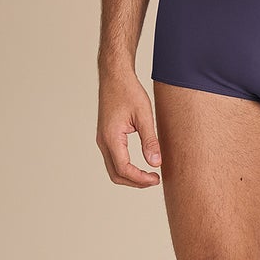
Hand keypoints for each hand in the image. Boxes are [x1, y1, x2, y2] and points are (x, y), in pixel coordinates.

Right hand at [96, 71, 162, 186]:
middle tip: (155, 180)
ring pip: (113, 169)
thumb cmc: (128, 91)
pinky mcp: (105, 137)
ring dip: (130, 176)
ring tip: (149, 175)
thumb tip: (156, 163)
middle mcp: (103, 141)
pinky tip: (140, 164)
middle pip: (116, 174)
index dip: (140, 178)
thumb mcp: (144, 115)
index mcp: (111, 137)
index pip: (124, 169)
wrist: (114, 76)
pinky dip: (125, 168)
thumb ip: (150, 140)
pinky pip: (113, 159)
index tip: (156, 178)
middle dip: (135, 182)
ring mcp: (102, 140)